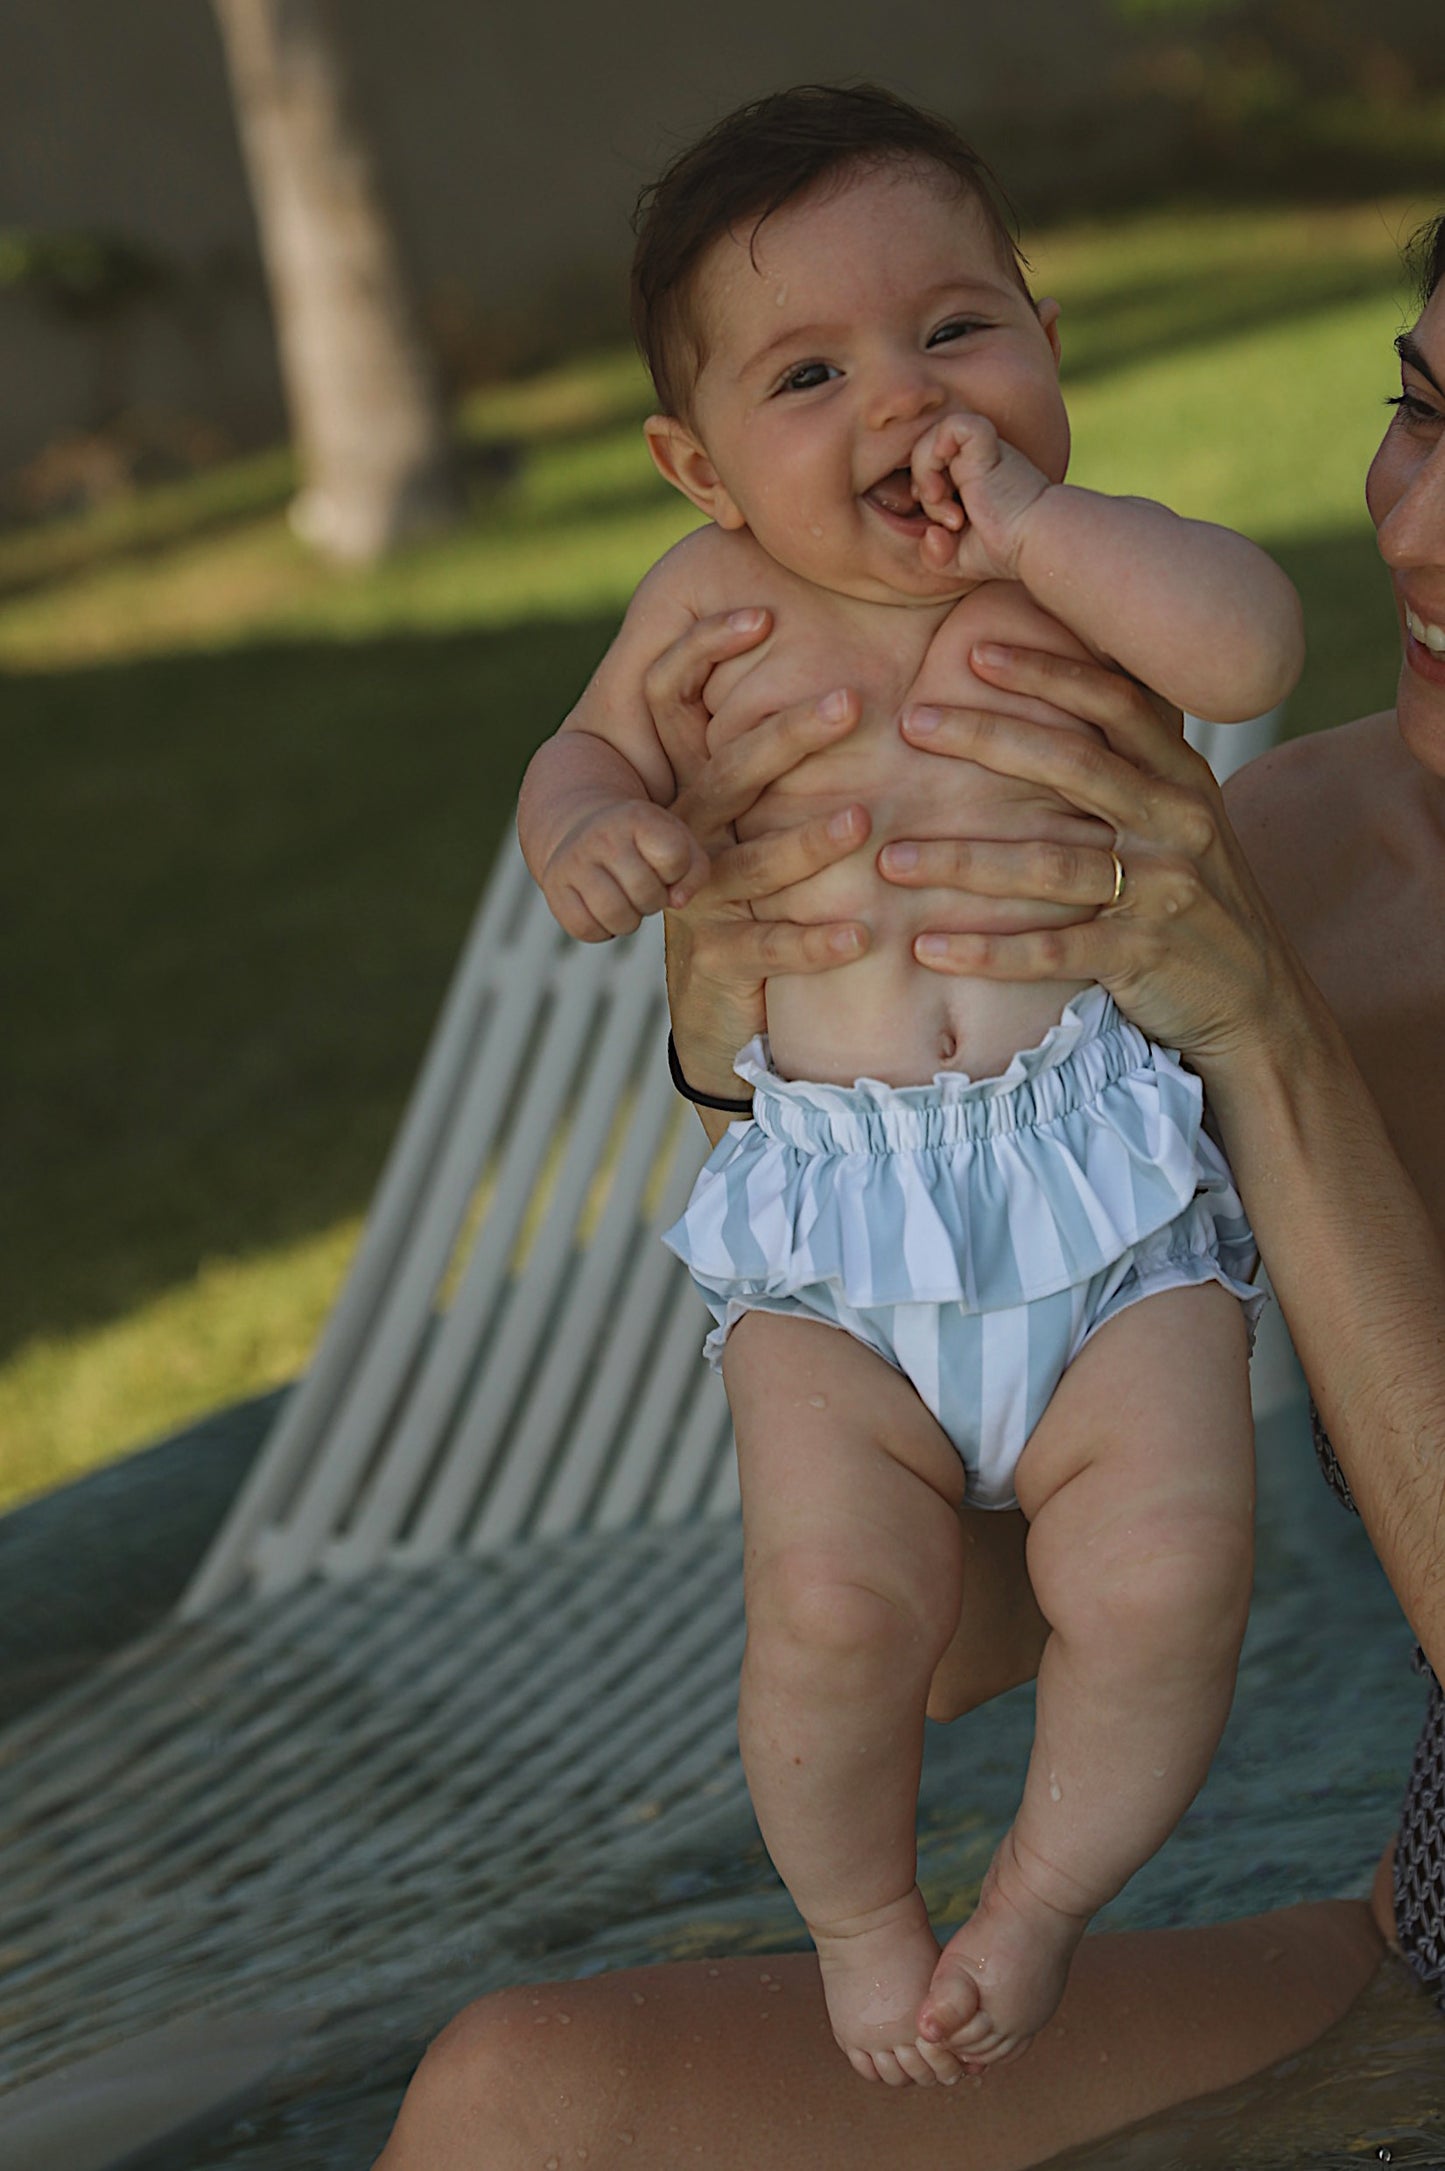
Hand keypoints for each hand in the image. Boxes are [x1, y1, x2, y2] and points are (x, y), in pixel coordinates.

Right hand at [542, 799, 708, 941]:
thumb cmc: (641, 843)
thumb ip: (695, 871)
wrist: (582, 827)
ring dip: (629, 920)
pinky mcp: (553, 887)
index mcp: (637, 816)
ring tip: (626, 900)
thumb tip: (677, 902)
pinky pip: (586, 930)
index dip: (676, 873)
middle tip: (643, 888)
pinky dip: (601, 930)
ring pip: (616, 917)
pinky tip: (602, 911)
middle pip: (646, 894)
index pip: (674, 858)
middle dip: (653, 900)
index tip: (663, 865)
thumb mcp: (677, 842)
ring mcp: (573, 861)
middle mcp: (601, 835)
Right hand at [639, 606, 874, 1112]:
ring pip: (750, 864)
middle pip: (727, 774)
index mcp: (695, 782)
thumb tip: (862, 657)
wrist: (721, 996)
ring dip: (807, 844)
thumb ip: (785, 750)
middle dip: (788, 737)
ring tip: (863, 821)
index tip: (764, 614)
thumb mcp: (760, 810)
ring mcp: (696, 899)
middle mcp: (686, 833)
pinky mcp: (719, 958)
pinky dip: (815, 942)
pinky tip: (864, 933)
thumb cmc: (761, 880)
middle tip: (853, 701)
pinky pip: (769, 947)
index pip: (670, 696)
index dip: (703, 650)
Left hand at [880, 642, 1293, 1070]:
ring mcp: (1163, 890)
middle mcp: (1177, 822)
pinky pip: (1051, 950)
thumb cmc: (1197, 901)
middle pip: (1074, 764)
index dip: (1049, 672)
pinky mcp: (1142, 956)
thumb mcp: (1181, 822)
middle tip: (909, 725)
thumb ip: (1130, 771)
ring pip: (1048, 864)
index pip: (1115, 704)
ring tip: (889, 861)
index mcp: (1183, 778)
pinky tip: (929, 948)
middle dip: (987, 738)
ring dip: (961, 862)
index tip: (976, 653)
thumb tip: (1058, 702)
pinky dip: (986, 951)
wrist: (1258, 1002)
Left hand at [911, 413, 1050, 582]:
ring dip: (925, 479)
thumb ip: (935, 553)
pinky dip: (934, 453)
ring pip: (927, 440)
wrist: (1037, 540)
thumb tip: (929, 535)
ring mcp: (979, 448)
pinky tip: (944, 487)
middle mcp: (973, 456)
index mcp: (969, 475)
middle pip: (922, 454)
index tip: (940, 526)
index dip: (920, 496)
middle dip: (921, 490)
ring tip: (947, 510)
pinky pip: (950, 425)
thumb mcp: (959, 558)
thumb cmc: (1008, 549)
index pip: (926, 468)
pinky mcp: (985, 442)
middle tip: (947, 521)